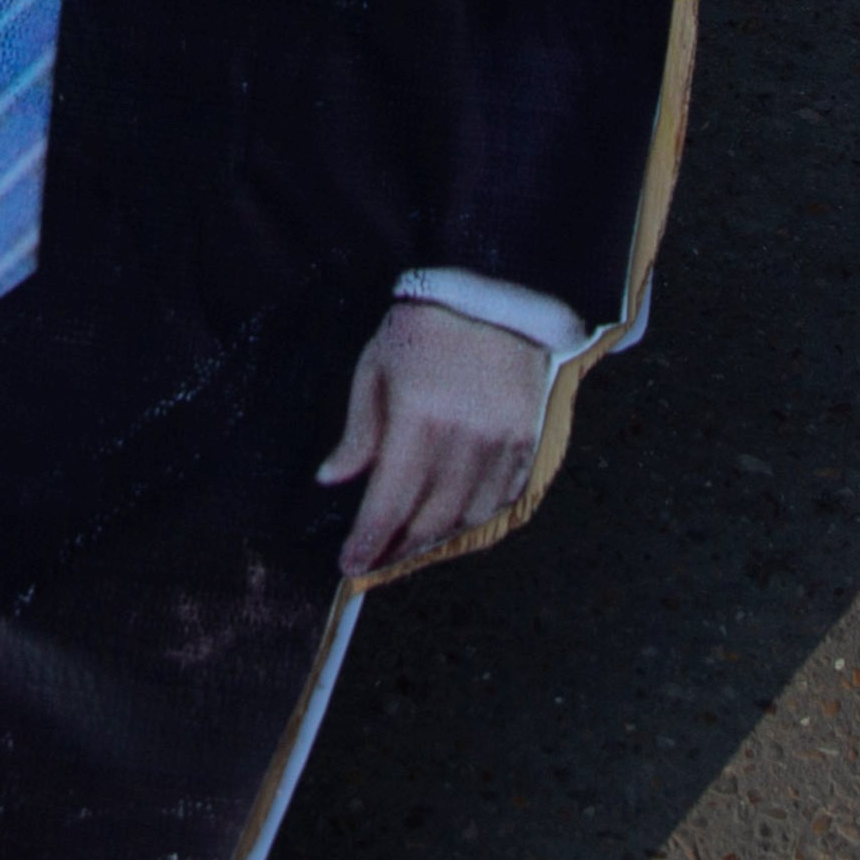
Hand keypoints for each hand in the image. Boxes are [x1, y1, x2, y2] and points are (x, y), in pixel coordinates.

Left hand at [319, 298, 550, 574]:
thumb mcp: (377, 366)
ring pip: (466, 517)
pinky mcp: (527, 440)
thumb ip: (359, 429)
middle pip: (428, 519)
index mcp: (418, 418)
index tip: (351, 565)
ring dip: (434, 541)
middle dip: (397, 548)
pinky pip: (501, 499)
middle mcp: (463, 438)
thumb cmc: (425, 327)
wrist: (494, 294)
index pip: (389, 502)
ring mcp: (501, 442)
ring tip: (409, 546)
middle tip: (375, 560)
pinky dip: (474, 519)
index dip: (368, 541)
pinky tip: (452, 524)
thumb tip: (332, 479)